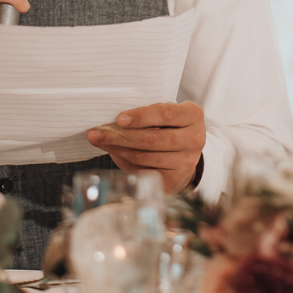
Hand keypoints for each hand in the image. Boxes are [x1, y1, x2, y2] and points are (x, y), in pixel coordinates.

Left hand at [86, 102, 205, 192]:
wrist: (183, 156)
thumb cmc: (168, 128)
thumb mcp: (164, 117)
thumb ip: (145, 116)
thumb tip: (109, 123)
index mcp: (193, 115)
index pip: (165, 113)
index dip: (140, 116)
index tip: (119, 119)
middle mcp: (195, 138)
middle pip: (152, 137)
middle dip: (120, 136)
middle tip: (96, 133)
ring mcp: (187, 161)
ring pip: (144, 156)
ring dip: (117, 149)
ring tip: (101, 142)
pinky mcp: (176, 179)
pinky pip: (143, 171)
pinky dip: (124, 162)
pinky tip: (115, 154)